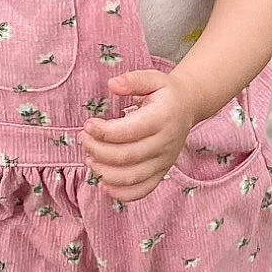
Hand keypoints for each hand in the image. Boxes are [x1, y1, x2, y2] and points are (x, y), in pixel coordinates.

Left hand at [81, 67, 207, 203]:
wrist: (188, 107)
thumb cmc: (165, 92)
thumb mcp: (152, 78)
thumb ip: (133, 80)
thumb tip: (112, 85)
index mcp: (163, 118)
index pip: (129, 131)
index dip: (104, 132)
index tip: (87, 124)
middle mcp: (166, 143)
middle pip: (127, 156)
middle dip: (98, 150)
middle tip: (83, 139)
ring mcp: (165, 160)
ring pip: (132, 177)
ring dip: (105, 172)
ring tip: (89, 159)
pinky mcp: (162, 172)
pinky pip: (143, 190)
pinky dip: (122, 193)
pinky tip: (104, 184)